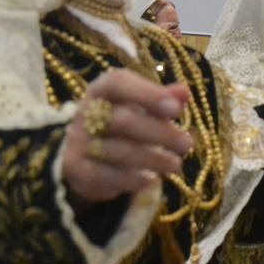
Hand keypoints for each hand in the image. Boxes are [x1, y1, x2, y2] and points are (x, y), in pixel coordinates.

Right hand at [60, 70, 193, 205]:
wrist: (88, 153)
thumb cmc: (125, 123)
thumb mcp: (143, 106)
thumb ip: (164, 99)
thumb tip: (183, 92)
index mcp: (102, 90)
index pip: (118, 83)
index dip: (148, 94)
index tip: (177, 109)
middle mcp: (85, 112)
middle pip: (123, 120)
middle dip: (160, 133)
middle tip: (186, 144)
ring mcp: (78, 141)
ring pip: (118, 151)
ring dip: (152, 159)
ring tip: (176, 164)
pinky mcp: (77, 168)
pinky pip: (106, 175)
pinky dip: (131, 179)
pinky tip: (151, 180)